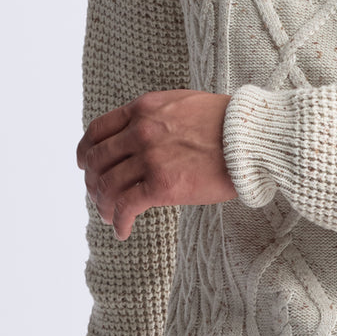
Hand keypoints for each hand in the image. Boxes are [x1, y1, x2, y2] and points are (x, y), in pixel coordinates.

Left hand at [76, 89, 238, 239]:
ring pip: (107, 186)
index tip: (85, 164)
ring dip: (104, 205)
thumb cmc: (228, 123)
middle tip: (98, 196)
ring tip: (110, 217)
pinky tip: (122, 231)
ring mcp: (150, 157)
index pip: (98, 130)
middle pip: (98, 160)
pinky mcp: (162, 184)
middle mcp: (141, 130)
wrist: (252, 138)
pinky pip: (126, 207)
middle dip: (93, 182)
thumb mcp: (184, 105)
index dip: (86, 150)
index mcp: (144, 109)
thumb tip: (144, 134)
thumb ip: (158, 117)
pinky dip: (119, 222)